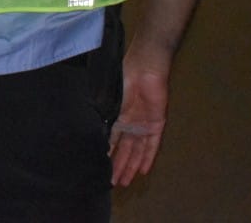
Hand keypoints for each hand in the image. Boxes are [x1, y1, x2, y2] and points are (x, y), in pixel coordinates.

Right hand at [109, 63, 168, 185]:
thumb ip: (105, 113)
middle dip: (119, 166)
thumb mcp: (110, 96)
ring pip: (137, 151)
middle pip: (125, 150)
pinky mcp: (157, 124)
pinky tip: (144, 171)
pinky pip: (152, 145)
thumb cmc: (124, 76)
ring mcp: (144, 124)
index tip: (101, 168)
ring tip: (125, 182)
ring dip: (131, 166)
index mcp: (118, 115)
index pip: (112, 140)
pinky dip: (148, 157)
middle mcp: (131, 123)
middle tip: (113, 183)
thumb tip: (92, 128)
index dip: (108, 154)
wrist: (145, 66)